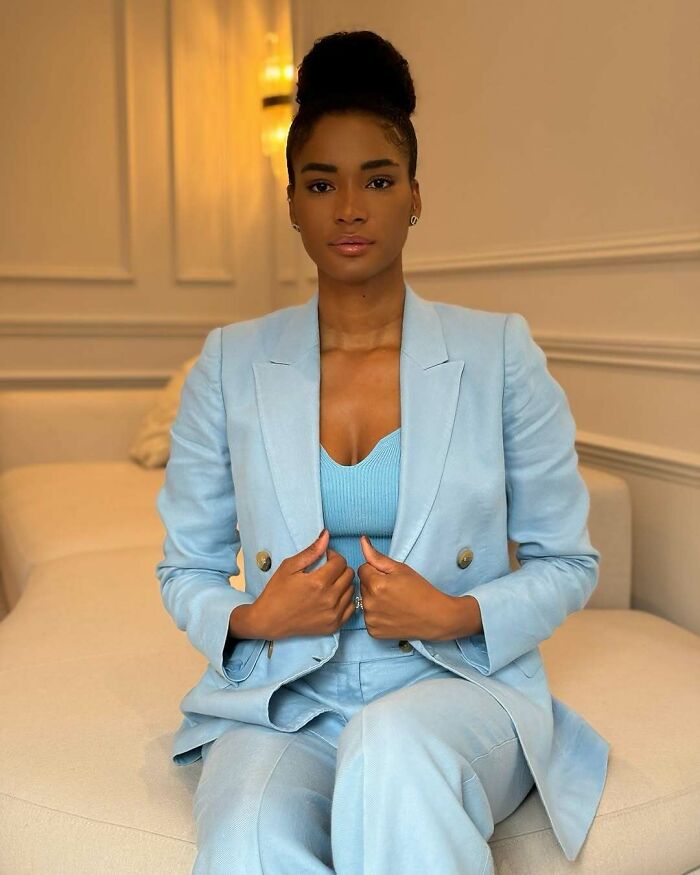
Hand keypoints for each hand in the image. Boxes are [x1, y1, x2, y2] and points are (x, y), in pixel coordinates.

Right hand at [250, 529, 355, 639]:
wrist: (269, 621)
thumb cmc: (276, 592)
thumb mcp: (289, 567)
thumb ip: (311, 551)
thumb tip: (326, 535)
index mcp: (318, 582)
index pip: (340, 562)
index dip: (333, 556)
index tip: (324, 559)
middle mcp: (329, 598)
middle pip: (349, 575)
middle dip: (339, 568)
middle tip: (326, 570)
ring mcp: (333, 613)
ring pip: (351, 590)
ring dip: (342, 584)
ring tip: (328, 584)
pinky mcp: (334, 625)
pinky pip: (352, 608)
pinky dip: (345, 600)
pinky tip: (332, 598)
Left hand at [357, 535, 474, 639]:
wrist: (436, 617)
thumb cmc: (421, 590)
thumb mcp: (401, 569)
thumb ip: (377, 556)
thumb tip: (362, 540)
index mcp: (375, 584)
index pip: (362, 569)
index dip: (377, 571)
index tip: (390, 578)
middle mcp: (369, 603)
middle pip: (363, 586)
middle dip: (374, 585)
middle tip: (394, 590)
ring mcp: (370, 619)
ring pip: (365, 602)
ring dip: (374, 600)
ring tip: (394, 603)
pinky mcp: (373, 632)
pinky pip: (369, 617)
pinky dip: (377, 615)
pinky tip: (392, 615)